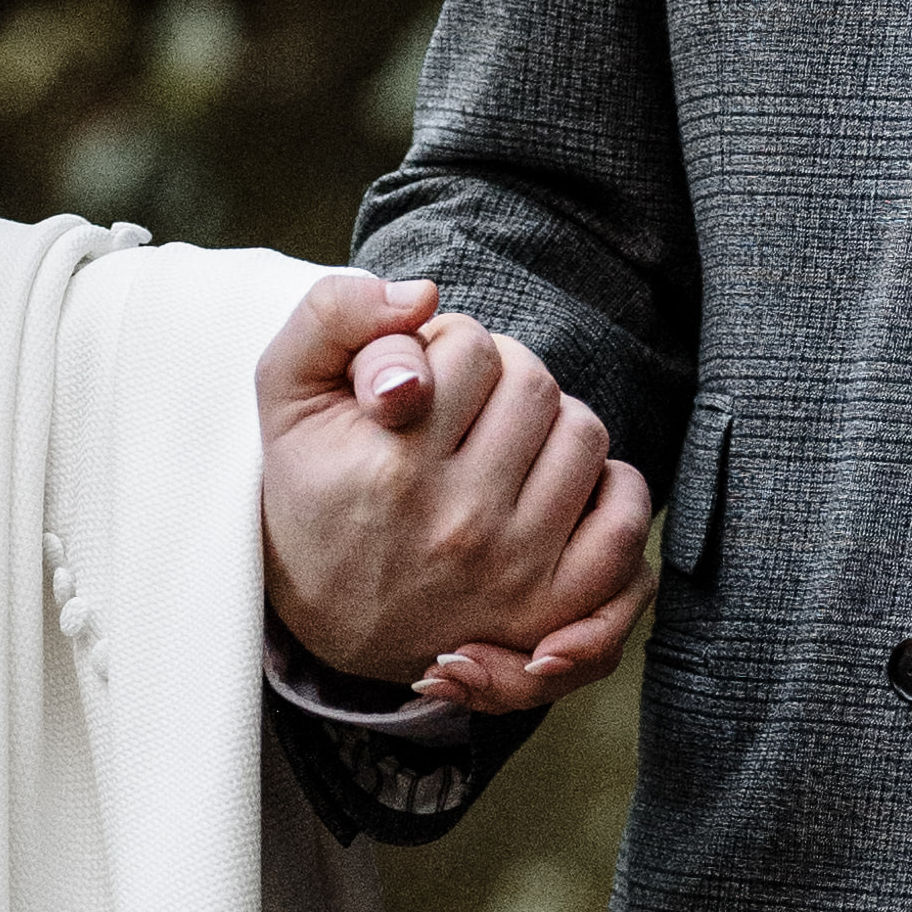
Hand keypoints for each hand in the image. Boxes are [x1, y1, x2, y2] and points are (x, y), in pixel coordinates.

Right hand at [256, 269, 656, 715]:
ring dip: (551, 425)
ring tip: (503, 447)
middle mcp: (455, 521)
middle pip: (535, 383)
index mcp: (388, 465)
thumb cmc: (311, 489)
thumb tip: (423, 294)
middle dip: (502, 378)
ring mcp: (510, 569)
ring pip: (584, 434)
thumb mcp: (286, 392)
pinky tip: (561, 484)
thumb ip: (334, 316)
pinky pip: (625, 518)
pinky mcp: (551, 606)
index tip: (420, 383)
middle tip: (463, 412)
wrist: (320, 617)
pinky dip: (611, 486)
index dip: (447, 348)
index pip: (472, 345)